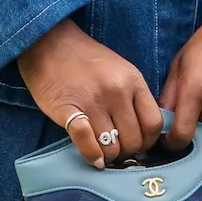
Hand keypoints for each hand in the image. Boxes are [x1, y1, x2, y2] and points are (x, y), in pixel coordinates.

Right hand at [17, 19, 163, 168]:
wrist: (47, 42)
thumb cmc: (85, 59)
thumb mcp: (120, 70)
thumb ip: (133, 97)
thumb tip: (144, 133)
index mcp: (133, 81)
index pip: (153, 123)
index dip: (149, 141)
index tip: (139, 144)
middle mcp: (116, 91)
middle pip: (134, 140)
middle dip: (128, 152)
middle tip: (118, 150)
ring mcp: (92, 101)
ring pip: (112, 147)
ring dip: (109, 156)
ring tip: (103, 153)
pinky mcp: (67, 110)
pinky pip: (87, 143)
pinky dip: (91, 156)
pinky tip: (92, 159)